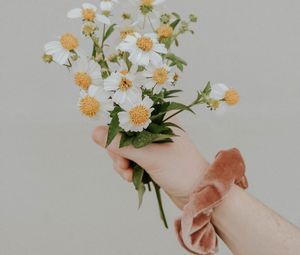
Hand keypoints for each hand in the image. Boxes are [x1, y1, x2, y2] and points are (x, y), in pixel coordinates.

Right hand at [92, 126, 208, 208]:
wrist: (198, 194)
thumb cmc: (180, 170)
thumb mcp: (148, 156)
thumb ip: (121, 144)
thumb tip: (94, 132)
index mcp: (161, 117)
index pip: (130, 113)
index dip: (117, 127)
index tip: (112, 143)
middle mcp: (157, 127)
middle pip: (124, 132)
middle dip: (119, 151)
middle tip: (123, 164)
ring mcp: (153, 143)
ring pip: (125, 147)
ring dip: (122, 162)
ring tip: (128, 174)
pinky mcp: (151, 157)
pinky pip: (131, 158)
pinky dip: (127, 167)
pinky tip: (131, 177)